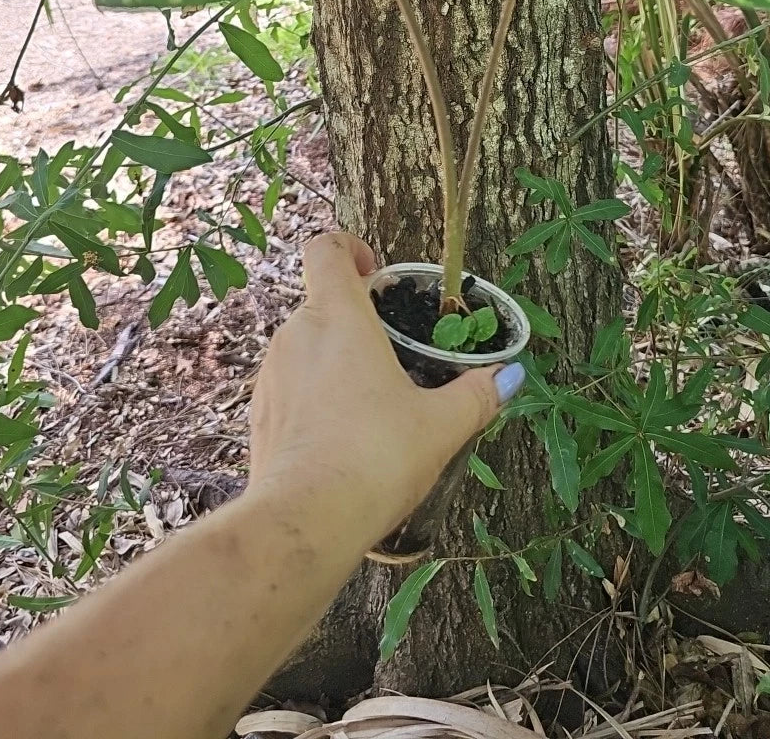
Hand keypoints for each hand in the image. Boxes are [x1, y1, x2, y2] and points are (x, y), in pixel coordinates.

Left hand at [246, 233, 524, 547]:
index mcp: (338, 317)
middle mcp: (296, 335)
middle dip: (356, 318)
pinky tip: (342, 437)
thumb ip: (477, 395)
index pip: (325, 249)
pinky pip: (289, 388)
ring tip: (372, 401)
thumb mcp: (440, 426)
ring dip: (334, 360)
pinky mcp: (259, 416)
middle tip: (392, 350)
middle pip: (321, 302)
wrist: (304, 521)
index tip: (375, 270)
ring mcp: (271, 375)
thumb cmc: (374, 457)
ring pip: (304, 347)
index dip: (348, 248)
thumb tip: (510, 377)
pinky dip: (314, 398)